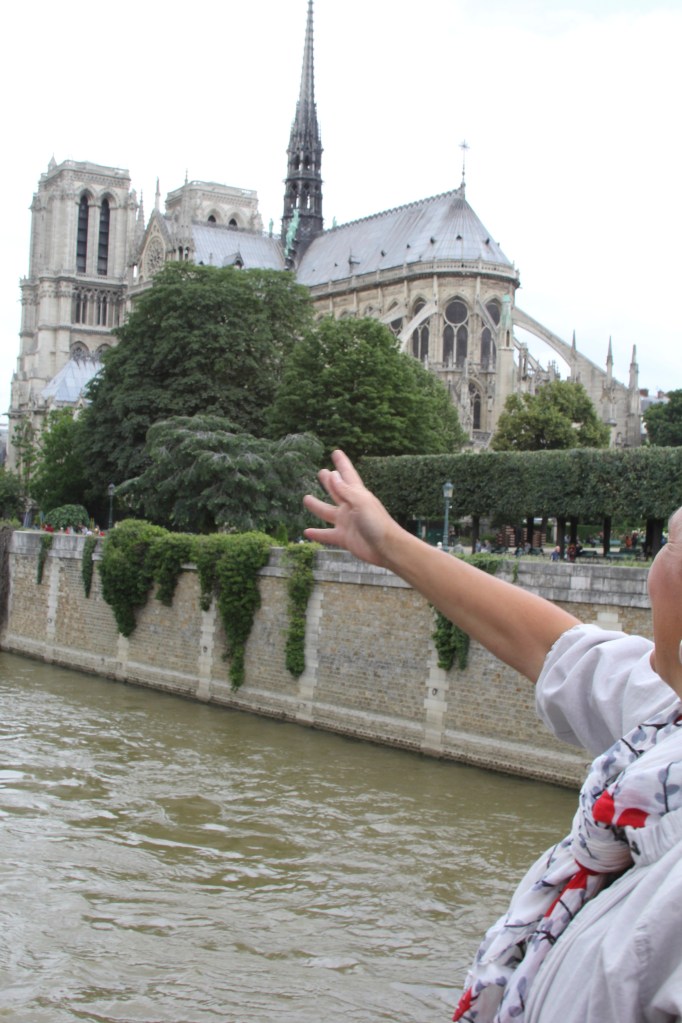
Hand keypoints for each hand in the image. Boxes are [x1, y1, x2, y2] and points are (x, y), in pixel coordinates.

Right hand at [303, 450, 397, 566]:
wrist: (386, 548)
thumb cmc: (377, 523)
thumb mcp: (360, 502)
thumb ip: (345, 490)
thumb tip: (332, 474)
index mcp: (357, 494)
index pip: (347, 475)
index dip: (342, 463)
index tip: (336, 452)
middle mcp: (351, 506)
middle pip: (336, 491)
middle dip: (329, 481)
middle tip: (321, 472)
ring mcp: (347, 522)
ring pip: (327, 512)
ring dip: (316, 506)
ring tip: (306, 498)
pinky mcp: (344, 537)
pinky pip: (327, 534)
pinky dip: (317, 534)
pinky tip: (306, 532)